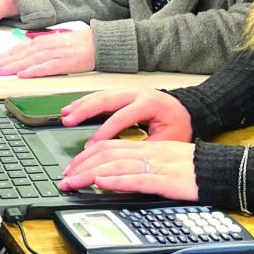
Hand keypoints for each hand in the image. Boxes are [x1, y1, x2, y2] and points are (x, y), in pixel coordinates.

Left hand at [0, 31, 94, 76]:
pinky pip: (46, 67)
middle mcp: (45, 46)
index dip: (2, 56)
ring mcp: (54, 53)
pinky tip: (23, 75)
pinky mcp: (65, 62)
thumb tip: (23, 60)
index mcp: (42, 42)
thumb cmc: (78, 45)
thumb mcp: (54, 45)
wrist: (99, 43)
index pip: (17, 49)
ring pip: (29, 60)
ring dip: (12, 66)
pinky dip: (33, 71)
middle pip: (19, 54)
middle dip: (2, 62)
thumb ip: (39, 51)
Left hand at [58, 139, 197, 199]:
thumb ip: (141, 165)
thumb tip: (115, 174)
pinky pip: (137, 178)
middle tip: (64, 177)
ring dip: (90, 174)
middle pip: (106, 154)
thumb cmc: (195, 168)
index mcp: (146, 147)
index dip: (86, 156)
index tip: (71, 167)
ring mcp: (155, 165)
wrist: (220, 170)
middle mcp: (147, 152)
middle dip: (81, 165)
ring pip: (116, 165)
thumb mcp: (164, 160)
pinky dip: (116, 180)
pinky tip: (101, 182)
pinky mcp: (165, 180)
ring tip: (73, 181)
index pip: (109, 146)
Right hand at [59, 89, 193, 141]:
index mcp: (149, 103)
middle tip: (69, 121)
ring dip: (81, 105)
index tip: (93, 145)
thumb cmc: (178, 125)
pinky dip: (86, 102)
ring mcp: (129, 91)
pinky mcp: (123, 94)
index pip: (122, 117)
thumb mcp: (167, 140)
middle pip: (106, 99)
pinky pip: (101, 96)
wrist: (187, 110)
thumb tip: (123, 162)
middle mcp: (137, 93)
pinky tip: (74, 109)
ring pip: (101, 95)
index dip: (106, 131)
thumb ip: (144, 149)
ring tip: (65, 115)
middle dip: (85, 110)